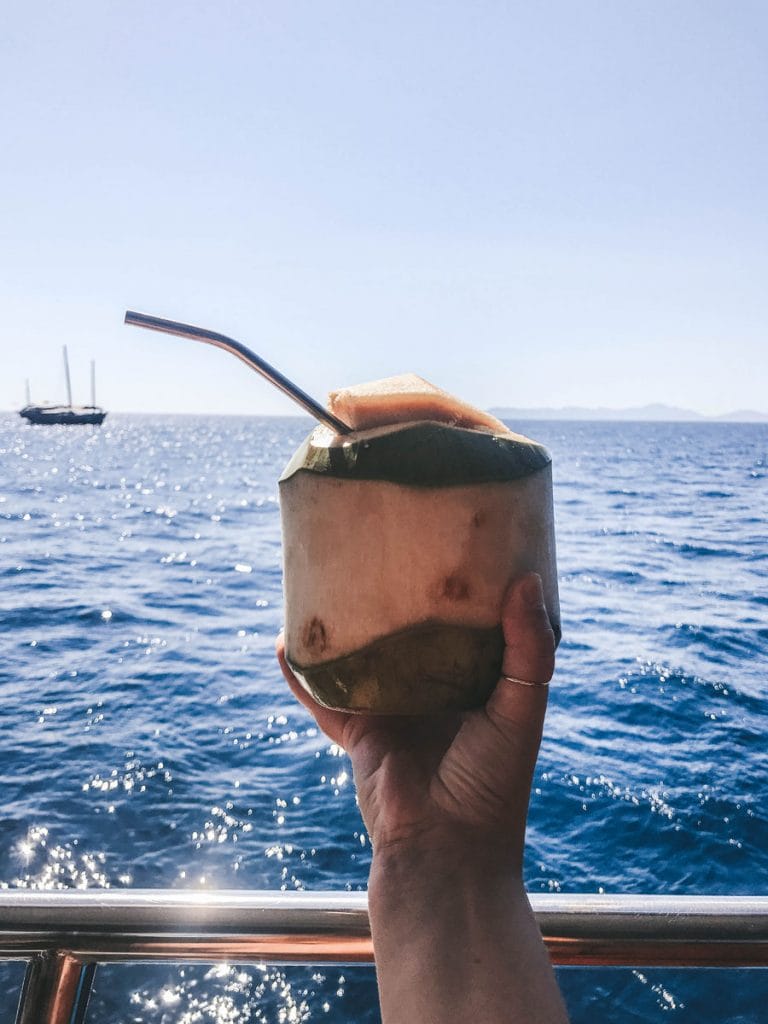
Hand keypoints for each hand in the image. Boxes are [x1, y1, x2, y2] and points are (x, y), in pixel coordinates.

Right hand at [276, 571, 554, 877]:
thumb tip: (526, 580)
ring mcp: (391, 713)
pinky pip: (321, 696)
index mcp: (475, 686)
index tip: (454, 546)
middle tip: (385, 548)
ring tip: (328, 583)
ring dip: (345, 629)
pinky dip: (301, 673)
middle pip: (409, 637)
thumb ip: (529, 649)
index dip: (462, 593)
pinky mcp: (357, 732)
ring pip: (362, 660)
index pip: (468, 629)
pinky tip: (285, 639)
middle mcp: (432, 695)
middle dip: (397, 601)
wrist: (446, 850)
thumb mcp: (522, 707)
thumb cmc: (495, 782)